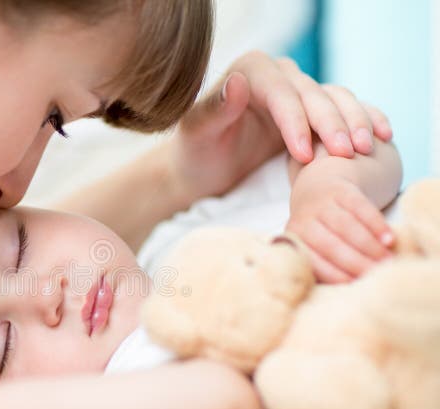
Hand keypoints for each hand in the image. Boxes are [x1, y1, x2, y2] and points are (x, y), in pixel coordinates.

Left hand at [168, 51, 392, 201]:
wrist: (203, 170)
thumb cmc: (195, 152)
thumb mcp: (197, 134)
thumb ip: (214, 109)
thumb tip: (238, 82)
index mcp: (250, 70)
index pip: (281, 92)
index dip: (296, 122)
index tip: (305, 155)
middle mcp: (278, 74)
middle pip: (313, 94)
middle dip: (332, 124)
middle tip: (348, 154)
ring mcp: (299, 92)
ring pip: (335, 99)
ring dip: (354, 122)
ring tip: (367, 149)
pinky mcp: (313, 113)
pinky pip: (345, 111)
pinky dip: (364, 121)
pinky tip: (382, 138)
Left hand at [286, 175, 394, 282]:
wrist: (317, 187)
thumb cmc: (318, 230)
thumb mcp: (311, 245)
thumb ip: (323, 265)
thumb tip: (346, 294)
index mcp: (295, 240)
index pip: (314, 261)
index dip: (335, 274)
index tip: (356, 285)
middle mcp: (304, 220)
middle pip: (331, 245)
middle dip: (356, 262)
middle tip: (377, 274)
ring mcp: (322, 204)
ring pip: (347, 227)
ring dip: (370, 246)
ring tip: (387, 260)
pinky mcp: (341, 190)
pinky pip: (361, 208)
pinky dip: (376, 225)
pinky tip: (389, 239)